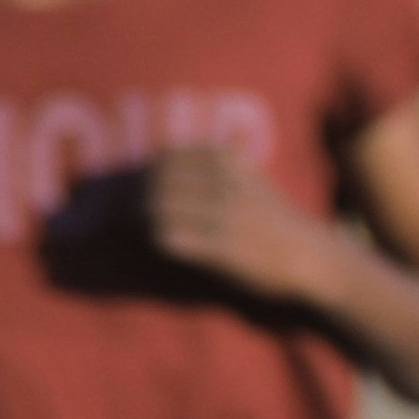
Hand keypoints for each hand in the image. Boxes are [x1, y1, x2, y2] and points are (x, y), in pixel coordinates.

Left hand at [125, 136, 344, 309]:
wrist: (315, 261)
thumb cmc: (278, 226)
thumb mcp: (253, 182)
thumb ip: (219, 165)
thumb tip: (166, 162)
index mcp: (231, 163)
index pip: (168, 157)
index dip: (137, 170)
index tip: (115, 184)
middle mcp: (227, 183)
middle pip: (158, 179)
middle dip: (125, 192)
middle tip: (103, 207)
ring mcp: (227, 215)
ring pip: (161, 206)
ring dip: (132, 217)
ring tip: (113, 227)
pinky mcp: (226, 248)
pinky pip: (175, 238)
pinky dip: (153, 239)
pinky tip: (146, 245)